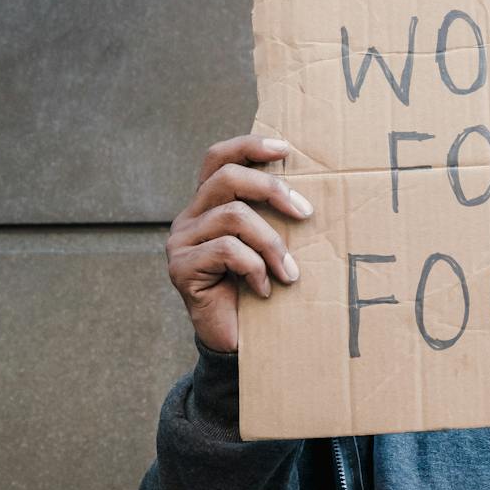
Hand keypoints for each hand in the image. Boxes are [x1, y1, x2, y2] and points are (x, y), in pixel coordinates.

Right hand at [166, 134, 314, 352]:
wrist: (236, 342)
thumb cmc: (259, 289)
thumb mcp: (269, 245)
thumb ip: (273, 216)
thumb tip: (309, 191)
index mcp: (208, 205)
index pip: (218, 158)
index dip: (249, 146)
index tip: (286, 149)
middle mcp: (189, 218)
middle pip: (227, 177)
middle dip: (272, 189)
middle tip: (306, 213)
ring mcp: (180, 242)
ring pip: (234, 216)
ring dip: (272, 243)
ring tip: (289, 272)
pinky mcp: (180, 268)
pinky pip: (227, 250)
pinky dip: (255, 269)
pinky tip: (264, 291)